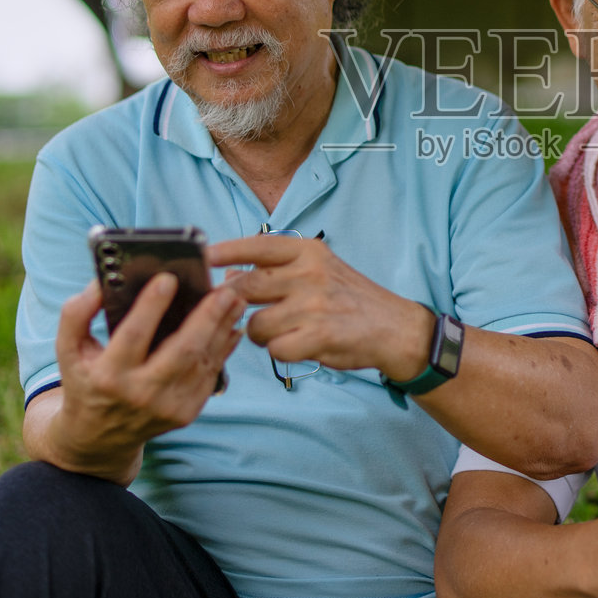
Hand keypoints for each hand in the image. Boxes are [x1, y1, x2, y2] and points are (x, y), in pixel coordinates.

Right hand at [49, 274, 245, 474]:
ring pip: (201, 362)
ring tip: (235, 300)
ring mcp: (166, 407)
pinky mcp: (185, 414)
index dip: (150, 306)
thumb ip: (76, 314)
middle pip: (181, 351)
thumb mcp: (69, 350)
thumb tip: (100, 285)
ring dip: (222, 328)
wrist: (99, 437)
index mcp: (108, 375)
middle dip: (207, 318)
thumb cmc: (86, 380)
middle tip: (224, 290)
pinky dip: (224, 349)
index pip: (133, 336)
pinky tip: (232, 326)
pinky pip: (209, 376)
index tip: (168, 278)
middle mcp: (139, 394)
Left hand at [211, 235, 433, 379]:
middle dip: (233, 303)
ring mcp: (313, 305)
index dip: (226, 251)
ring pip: (255, 324)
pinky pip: (275, 349)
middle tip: (235, 312)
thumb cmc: (350, 299)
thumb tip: (230, 277)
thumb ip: (278, 271)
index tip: (203, 256)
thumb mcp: (318, 271)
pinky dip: (281, 351)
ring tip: (281, 332)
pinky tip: (298, 345)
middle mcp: (309, 273)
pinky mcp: (318, 335)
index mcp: (308, 252)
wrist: (394, 328)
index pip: (257, 246)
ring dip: (260, 334)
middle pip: (246, 287)